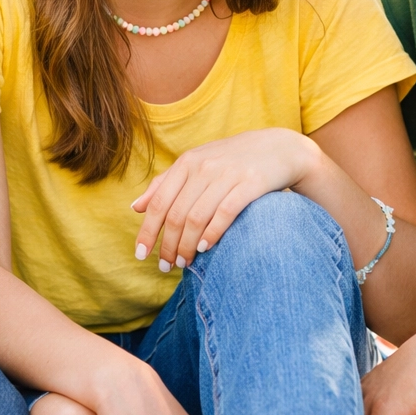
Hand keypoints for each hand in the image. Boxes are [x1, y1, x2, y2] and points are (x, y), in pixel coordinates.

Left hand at [132, 128, 320, 271]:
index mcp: (187, 163)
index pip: (159, 203)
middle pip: (176, 215)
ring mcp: (227, 174)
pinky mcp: (251, 184)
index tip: (141, 255)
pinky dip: (212, 233)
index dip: (147, 231)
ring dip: (186, 246)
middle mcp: (204, 167)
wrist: (279, 148)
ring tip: (184, 263)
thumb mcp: (197, 164)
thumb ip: (166, 184)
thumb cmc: (231, 160)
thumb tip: (136, 207)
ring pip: (197, 218)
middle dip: (168, 246)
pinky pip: (225, 213)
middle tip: (167, 266)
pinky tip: (204, 248)